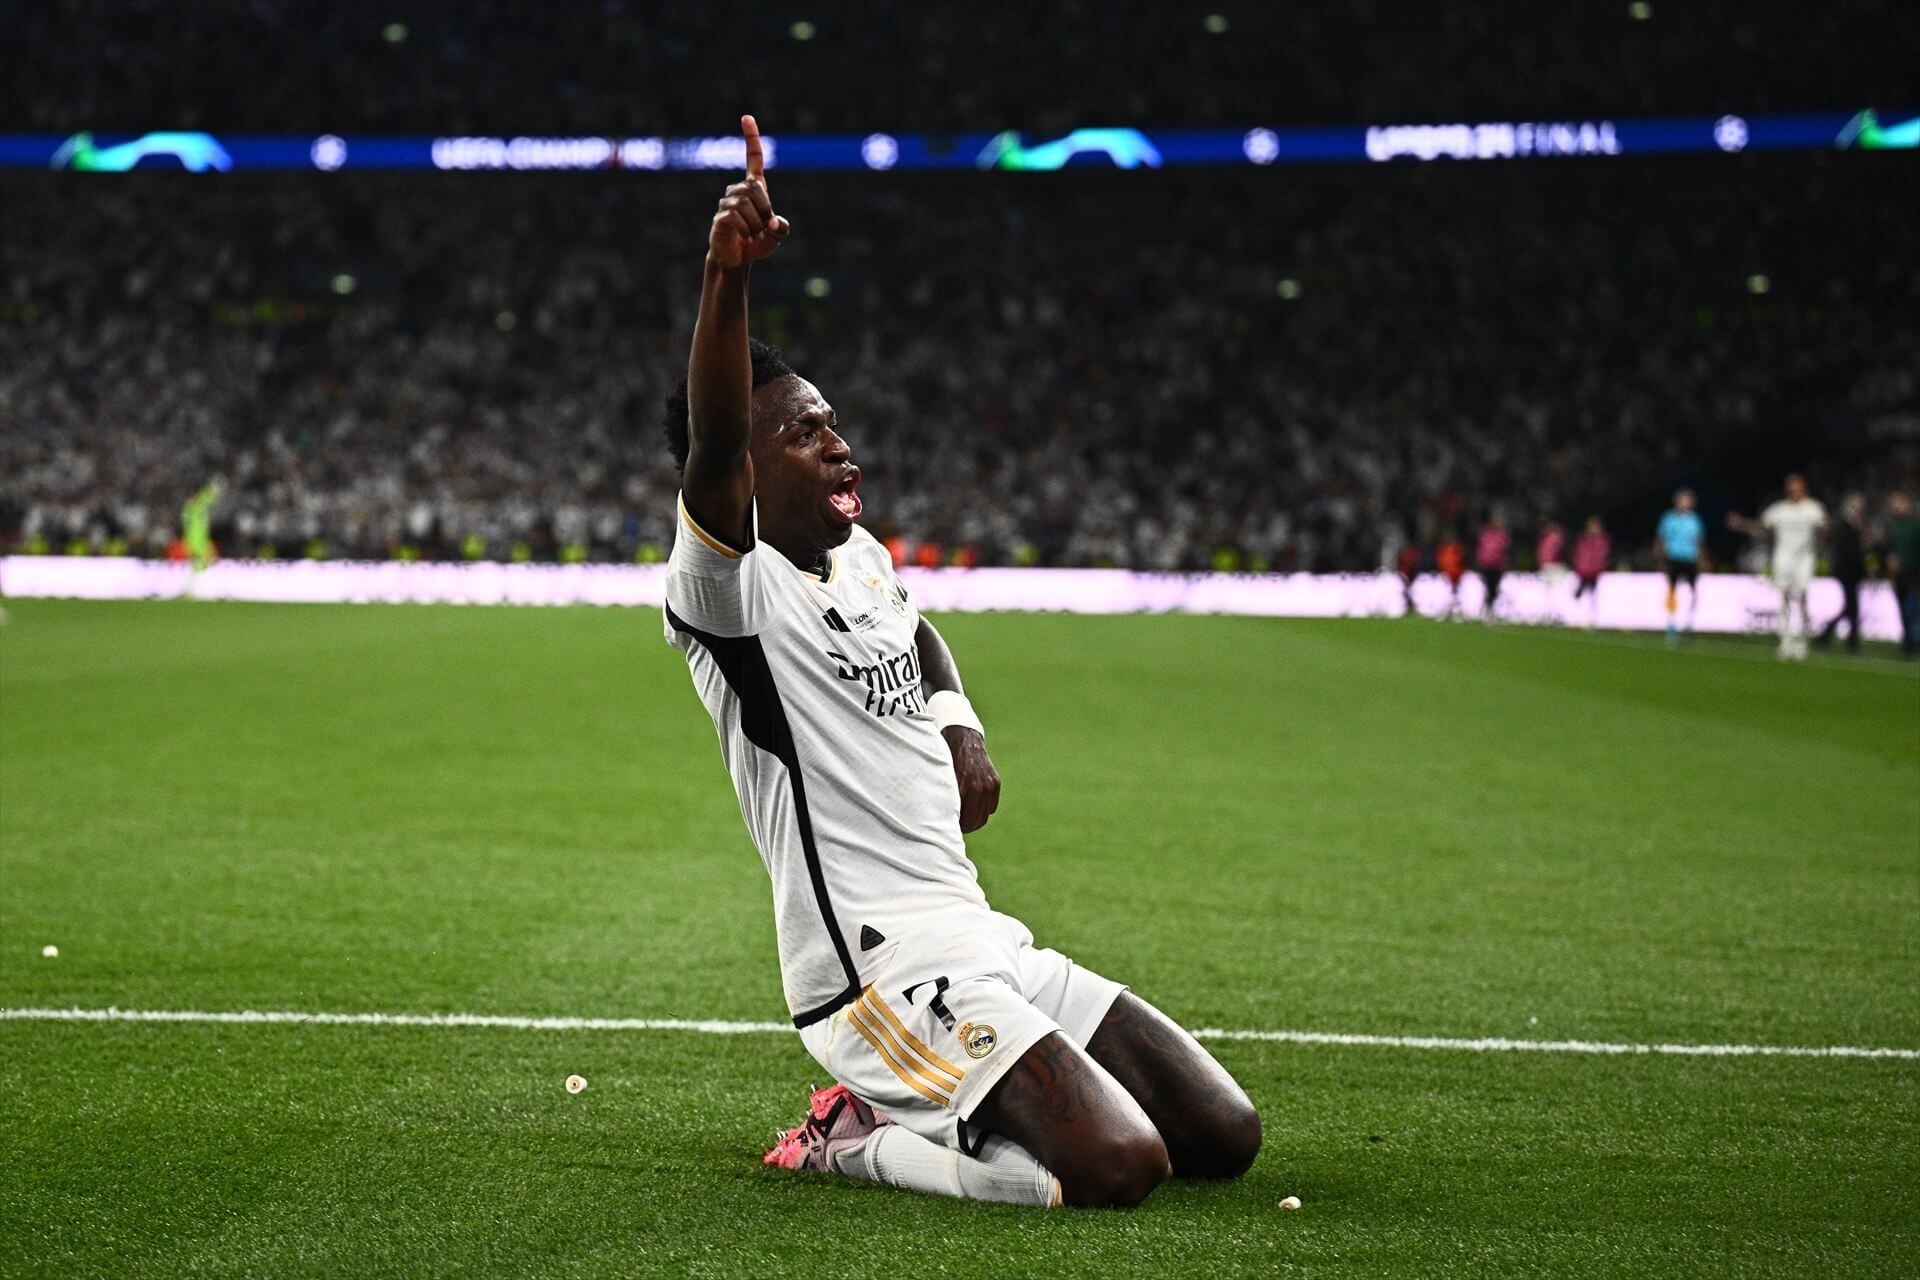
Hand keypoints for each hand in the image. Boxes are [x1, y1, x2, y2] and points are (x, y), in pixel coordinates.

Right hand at [707, 115, 789, 268]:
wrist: (737, 259)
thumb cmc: (757, 243)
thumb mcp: (777, 236)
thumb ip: (781, 228)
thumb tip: (773, 223)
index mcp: (754, 189)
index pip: (753, 159)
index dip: (751, 139)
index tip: (746, 117)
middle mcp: (738, 190)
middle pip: (754, 187)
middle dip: (764, 208)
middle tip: (765, 226)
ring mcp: (727, 202)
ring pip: (745, 204)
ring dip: (755, 223)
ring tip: (753, 234)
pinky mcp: (720, 216)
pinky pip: (735, 217)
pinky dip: (746, 229)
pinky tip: (744, 237)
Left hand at [942, 726, 1000, 833]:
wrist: (963, 738)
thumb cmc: (946, 759)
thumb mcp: (943, 779)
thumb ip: (946, 797)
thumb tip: (943, 820)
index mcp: (962, 787)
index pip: (962, 820)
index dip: (956, 827)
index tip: (950, 828)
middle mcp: (977, 787)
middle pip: (975, 822)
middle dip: (966, 827)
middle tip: (957, 827)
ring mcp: (988, 784)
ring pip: (984, 816)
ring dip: (975, 821)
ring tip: (965, 820)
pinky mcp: (995, 782)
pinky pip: (991, 807)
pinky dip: (983, 809)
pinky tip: (974, 806)